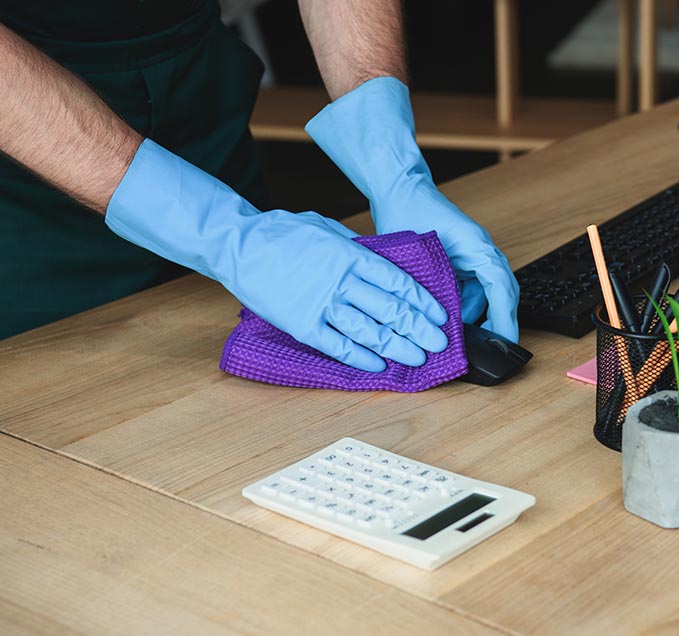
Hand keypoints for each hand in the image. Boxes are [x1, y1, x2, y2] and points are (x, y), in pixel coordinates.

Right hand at [105, 139, 448, 371]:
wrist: (237, 243)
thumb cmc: (281, 232)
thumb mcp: (326, 227)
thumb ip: (355, 245)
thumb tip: (382, 259)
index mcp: (351, 255)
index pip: (398, 282)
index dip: (422, 302)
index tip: (439, 315)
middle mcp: (342, 281)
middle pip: (391, 310)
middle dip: (419, 329)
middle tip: (440, 343)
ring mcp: (322, 304)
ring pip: (370, 331)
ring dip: (398, 346)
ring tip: (419, 358)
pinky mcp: (301, 323)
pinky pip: (337, 345)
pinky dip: (360, 358)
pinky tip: (379, 366)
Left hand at [306, 77, 519, 341]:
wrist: (400, 189)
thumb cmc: (407, 213)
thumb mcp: (419, 254)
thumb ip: (434, 285)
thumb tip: (443, 323)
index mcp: (480, 248)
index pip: (502, 291)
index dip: (504, 321)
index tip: (503, 346)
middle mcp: (484, 254)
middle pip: (502, 298)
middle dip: (494, 326)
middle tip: (483, 354)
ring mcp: (477, 259)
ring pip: (487, 298)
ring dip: (474, 318)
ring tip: (456, 339)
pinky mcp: (465, 263)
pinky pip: (473, 292)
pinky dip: (464, 308)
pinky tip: (446, 321)